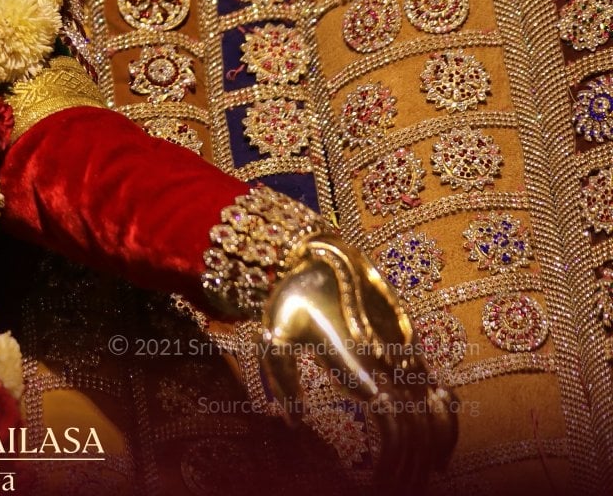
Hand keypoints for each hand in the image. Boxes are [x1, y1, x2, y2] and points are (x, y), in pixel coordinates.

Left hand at [259, 231, 456, 489]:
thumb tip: (291, 427)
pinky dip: (444, 418)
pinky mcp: (409, 337)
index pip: (393, 421)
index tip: (387, 482)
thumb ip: (283, 385)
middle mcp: (389, 357)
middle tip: (401, 486)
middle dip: (415, 461)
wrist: (318, 247)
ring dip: (434, 444)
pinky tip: (436, 446)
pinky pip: (436, 381)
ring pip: (437, 404)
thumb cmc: (288, 295)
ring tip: (425, 474)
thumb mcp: (274, 339)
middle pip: (420, 420)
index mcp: (358, 361)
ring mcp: (404, 346)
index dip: (396, 456)